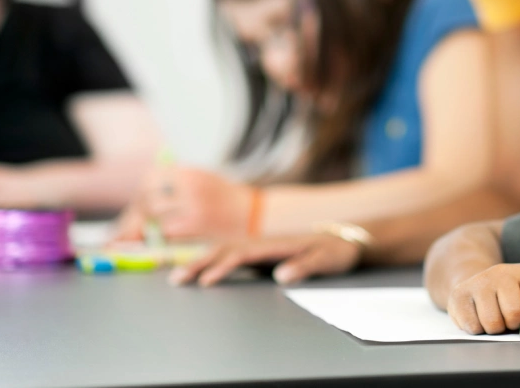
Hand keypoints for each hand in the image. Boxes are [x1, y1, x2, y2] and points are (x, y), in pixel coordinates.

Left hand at [112, 165, 252, 241]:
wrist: (253, 214)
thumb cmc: (227, 196)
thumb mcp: (205, 177)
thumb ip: (179, 177)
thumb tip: (150, 180)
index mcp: (190, 173)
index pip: (152, 177)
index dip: (144, 188)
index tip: (143, 195)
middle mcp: (189, 188)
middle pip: (149, 198)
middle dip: (141, 209)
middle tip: (141, 216)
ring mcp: (191, 208)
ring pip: (156, 217)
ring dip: (150, 223)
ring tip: (152, 226)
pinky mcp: (195, 228)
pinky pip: (167, 232)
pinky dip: (163, 234)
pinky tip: (167, 234)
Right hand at [169, 232, 363, 286]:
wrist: (344, 239)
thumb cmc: (335, 250)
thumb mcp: (325, 260)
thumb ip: (304, 266)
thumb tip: (280, 275)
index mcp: (275, 244)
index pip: (241, 254)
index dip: (222, 267)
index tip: (205, 281)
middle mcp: (263, 243)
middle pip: (224, 250)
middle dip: (198, 263)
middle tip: (175, 279)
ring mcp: (261, 248)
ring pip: (223, 253)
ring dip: (200, 263)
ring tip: (177, 277)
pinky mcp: (262, 255)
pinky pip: (231, 258)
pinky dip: (212, 264)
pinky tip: (199, 274)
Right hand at [447, 263, 519, 335]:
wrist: (473, 284)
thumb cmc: (507, 297)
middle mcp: (501, 272)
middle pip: (515, 312)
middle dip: (513, 324)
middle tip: (509, 320)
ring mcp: (479, 282)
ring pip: (493, 322)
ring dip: (495, 329)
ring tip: (494, 319)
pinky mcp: (459, 295)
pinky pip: (474, 326)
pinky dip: (477, 329)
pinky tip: (478, 318)